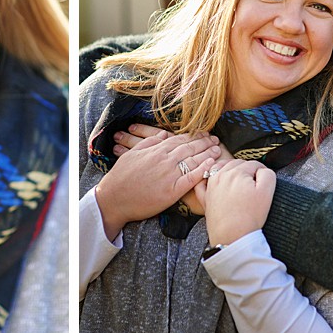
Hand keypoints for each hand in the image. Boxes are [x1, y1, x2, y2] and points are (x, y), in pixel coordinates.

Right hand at [114, 123, 234, 213]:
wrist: (114, 199)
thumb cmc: (120, 178)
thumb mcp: (132, 154)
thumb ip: (149, 143)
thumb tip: (163, 133)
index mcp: (155, 150)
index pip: (179, 139)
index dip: (193, 136)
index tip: (203, 133)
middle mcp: (164, 160)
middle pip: (189, 148)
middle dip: (204, 142)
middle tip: (216, 139)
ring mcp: (169, 175)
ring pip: (193, 160)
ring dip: (207, 153)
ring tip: (218, 149)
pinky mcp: (172, 190)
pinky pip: (192, 178)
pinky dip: (203, 170)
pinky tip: (211, 164)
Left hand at [198, 159, 275, 245]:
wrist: (232, 236)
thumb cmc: (249, 217)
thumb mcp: (267, 192)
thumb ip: (267, 174)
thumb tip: (262, 169)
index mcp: (237, 172)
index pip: (253, 164)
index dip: (262, 171)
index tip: (264, 179)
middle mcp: (222, 175)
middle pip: (237, 164)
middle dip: (246, 169)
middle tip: (254, 181)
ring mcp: (211, 186)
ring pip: (220, 168)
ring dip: (229, 169)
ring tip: (238, 177)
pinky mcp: (205, 197)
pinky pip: (203, 182)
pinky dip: (207, 178)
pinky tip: (213, 180)